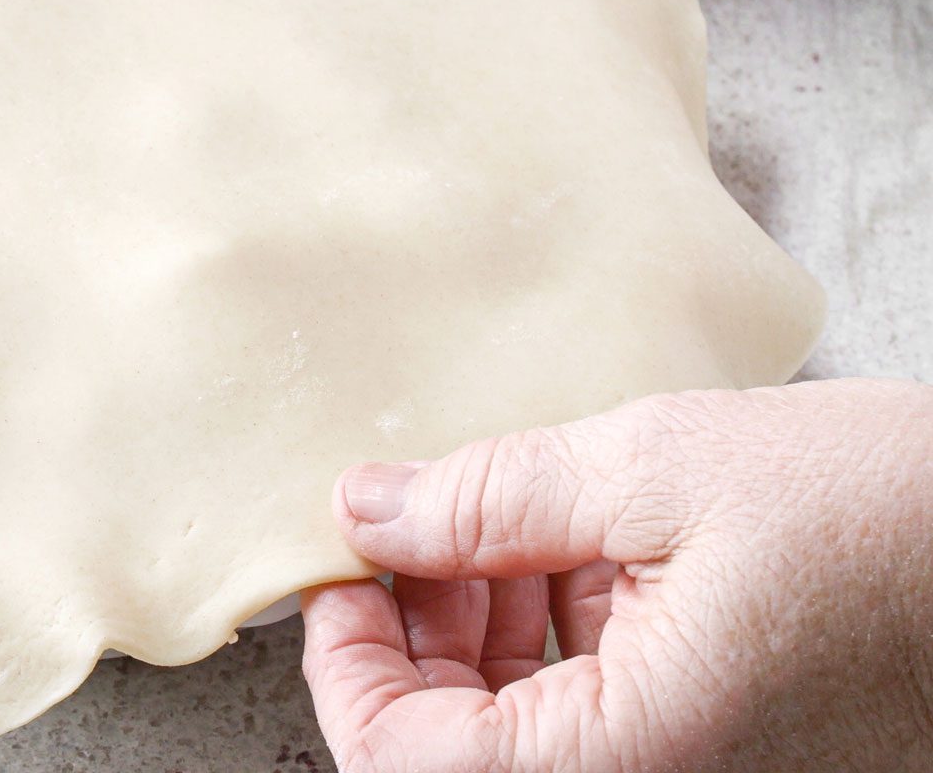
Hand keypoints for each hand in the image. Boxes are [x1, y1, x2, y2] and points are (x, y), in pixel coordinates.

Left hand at [301, 378, 932, 771]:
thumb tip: (363, 510)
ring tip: (491, 515)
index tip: (336, 565)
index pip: (406, 761)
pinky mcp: (720, 741)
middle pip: (455, 745)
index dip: (347, 661)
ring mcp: (695, 770)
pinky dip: (551, 629)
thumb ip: (489, 499)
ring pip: (519, 726)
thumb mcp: (659, 471)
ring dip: (478, 621)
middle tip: (415, 519)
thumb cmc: (889, 511)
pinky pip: (593, 711)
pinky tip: (559, 542)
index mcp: (634, 760)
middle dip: (413, 629)